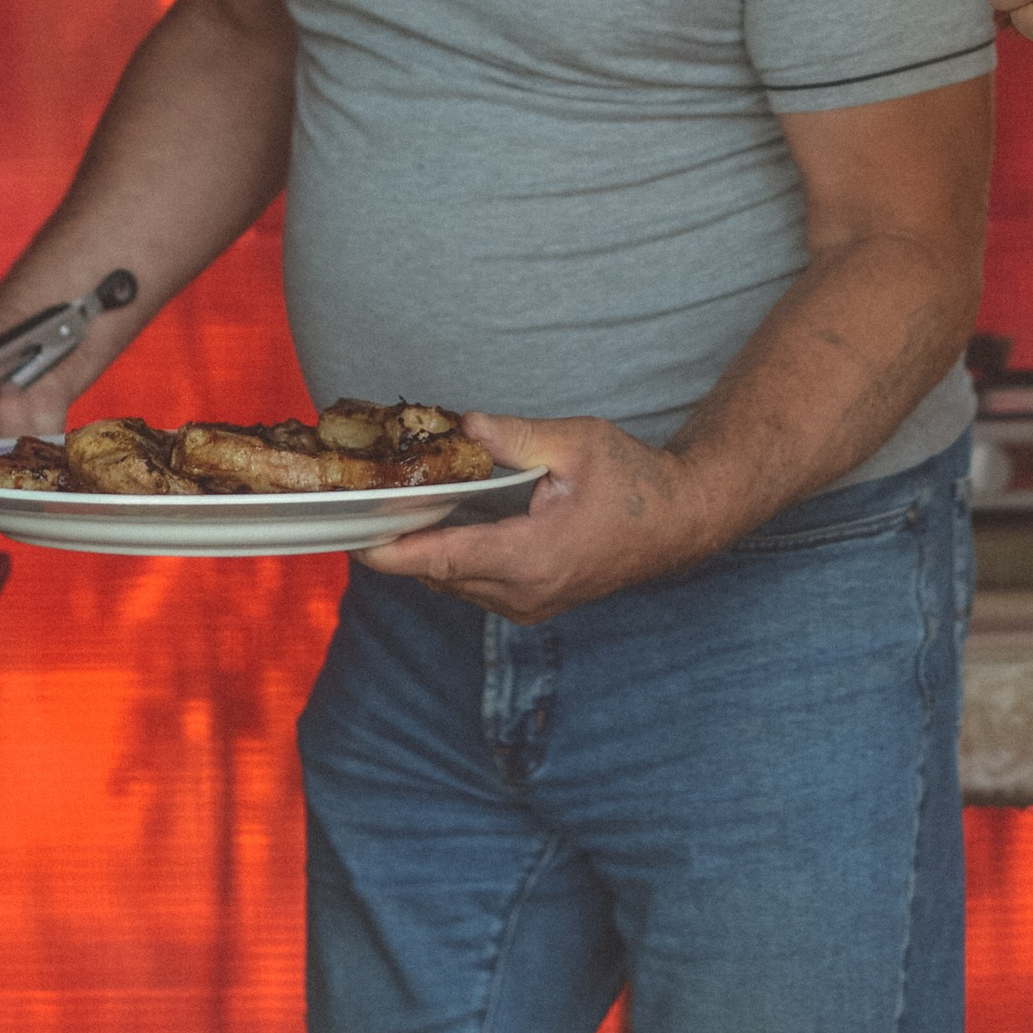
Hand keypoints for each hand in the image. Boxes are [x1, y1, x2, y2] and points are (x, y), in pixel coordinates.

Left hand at [359, 412, 717, 622]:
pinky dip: (451, 558)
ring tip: (401, 506)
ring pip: (454, 583)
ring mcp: (530, 605)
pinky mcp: (534, 604)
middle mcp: (526, 593)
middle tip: (367, 502)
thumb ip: (514, 436)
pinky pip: (474, 586)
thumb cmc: (634, 481)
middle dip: (400, 542)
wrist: (679, 522)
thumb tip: (462, 427)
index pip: (442, 560)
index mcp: (533, 557)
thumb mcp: (576, 442)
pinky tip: (443, 521)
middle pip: (439, 573)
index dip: (392, 552)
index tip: (353, 539)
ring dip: (426, 550)